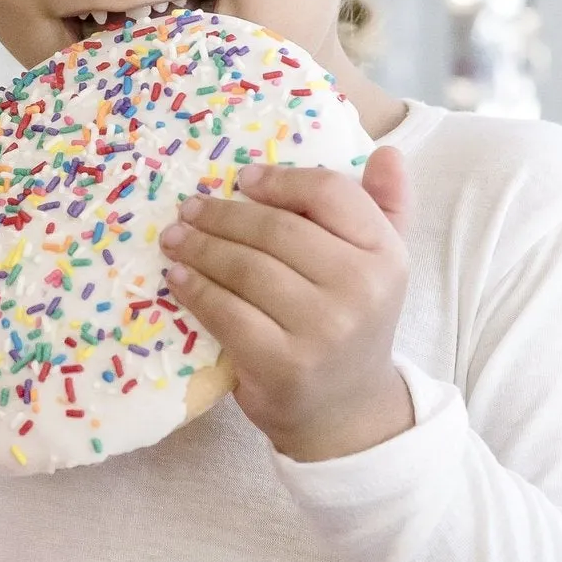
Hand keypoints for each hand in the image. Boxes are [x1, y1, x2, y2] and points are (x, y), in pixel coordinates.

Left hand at [159, 147, 413, 461]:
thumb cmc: (353, 321)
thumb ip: (384, 206)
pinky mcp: (282, 364)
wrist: (346, 410)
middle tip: (189, 208)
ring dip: (200, 248)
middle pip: (276, 229)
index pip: (329, 193)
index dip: (280, 180)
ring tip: (175, 238)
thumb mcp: (379, 265)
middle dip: (223, 214)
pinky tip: (177, 278)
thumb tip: (386, 151)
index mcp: (386, 254)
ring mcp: (322, 329)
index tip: (243, 179)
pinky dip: (194, 290)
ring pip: (245, 268)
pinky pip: (226, 312)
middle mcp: (361, 289)